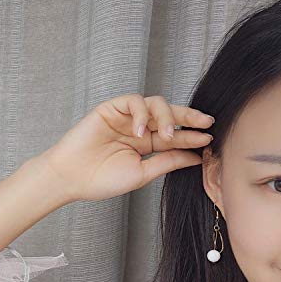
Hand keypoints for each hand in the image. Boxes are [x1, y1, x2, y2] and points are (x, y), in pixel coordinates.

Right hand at [37, 93, 214, 201]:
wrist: (71, 177)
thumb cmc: (102, 179)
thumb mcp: (142, 173)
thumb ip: (167, 162)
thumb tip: (195, 157)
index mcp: (146, 145)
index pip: (174, 137)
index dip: (192, 136)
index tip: (209, 139)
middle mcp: (139, 129)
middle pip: (170, 116)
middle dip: (189, 118)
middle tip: (206, 122)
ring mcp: (126, 118)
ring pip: (156, 104)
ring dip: (167, 117)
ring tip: (168, 137)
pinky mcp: (112, 108)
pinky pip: (135, 101)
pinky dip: (142, 113)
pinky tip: (141, 131)